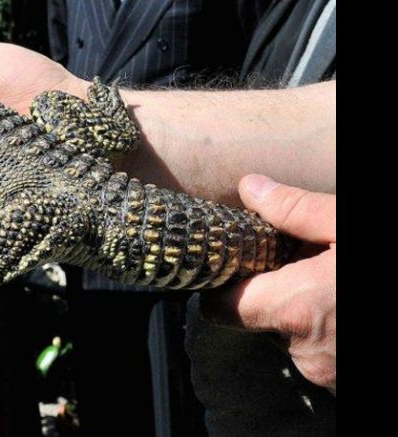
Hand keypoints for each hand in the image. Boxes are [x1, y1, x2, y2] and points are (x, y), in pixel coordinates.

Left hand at [199, 174, 335, 392]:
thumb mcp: (350, 225)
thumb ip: (297, 210)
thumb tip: (249, 187)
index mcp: (297, 309)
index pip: (220, 307)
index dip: (223, 284)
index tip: (234, 263)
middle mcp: (307, 352)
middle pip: (258, 317)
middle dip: (275, 290)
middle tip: (303, 262)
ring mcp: (328, 375)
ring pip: (291, 335)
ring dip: (304, 311)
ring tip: (330, 281)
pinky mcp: (344, 384)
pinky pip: (318, 351)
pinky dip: (326, 329)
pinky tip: (341, 301)